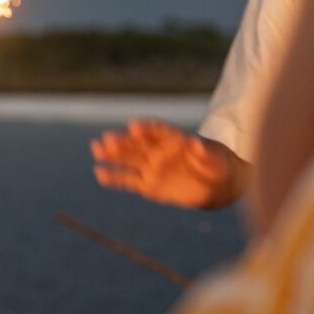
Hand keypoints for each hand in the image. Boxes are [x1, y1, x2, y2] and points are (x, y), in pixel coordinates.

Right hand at [90, 119, 232, 208]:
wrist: (216, 186)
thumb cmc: (217, 166)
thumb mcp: (216, 159)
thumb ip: (205, 152)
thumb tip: (196, 143)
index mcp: (173, 140)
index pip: (157, 131)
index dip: (145, 129)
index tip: (133, 127)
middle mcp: (158, 151)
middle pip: (137, 144)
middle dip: (122, 142)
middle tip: (106, 139)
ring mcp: (151, 168)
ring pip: (128, 160)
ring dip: (112, 155)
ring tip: (96, 148)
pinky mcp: (148, 185)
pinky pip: (128, 181)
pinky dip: (114, 178)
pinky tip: (99, 173)